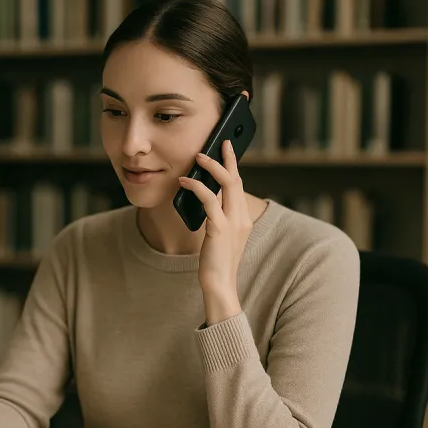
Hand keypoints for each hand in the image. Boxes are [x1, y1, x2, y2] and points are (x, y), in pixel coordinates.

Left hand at [177, 139, 250, 323]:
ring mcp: (232, 223)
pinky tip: (184, 181)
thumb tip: (202, 196)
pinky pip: (209, 200)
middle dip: (228, 158)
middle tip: (219, 142)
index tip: (227, 148)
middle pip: (237, 179)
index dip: (233, 165)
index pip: (239, 186)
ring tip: (199, 158)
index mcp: (243, 219)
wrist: (220, 285)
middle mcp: (241, 218)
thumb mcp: (219, 236)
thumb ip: (216, 217)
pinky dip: (196, 187)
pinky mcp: (219, 229)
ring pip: (227, 185)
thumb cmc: (216, 262)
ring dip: (212, 167)